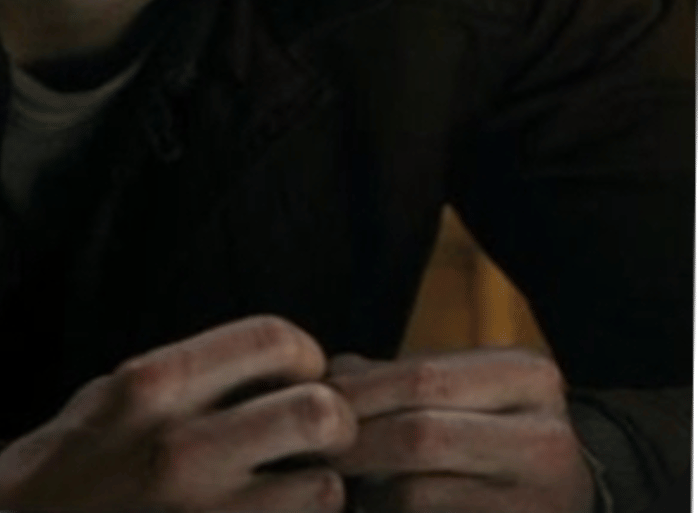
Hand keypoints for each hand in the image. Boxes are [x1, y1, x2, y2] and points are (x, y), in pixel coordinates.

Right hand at [0, 314, 356, 510]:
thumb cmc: (84, 452)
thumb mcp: (125, 388)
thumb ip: (197, 371)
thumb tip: (284, 362)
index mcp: (156, 383)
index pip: (273, 341)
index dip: (303, 353)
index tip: (298, 370)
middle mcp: (183, 447)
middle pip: (319, 413)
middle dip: (333, 416)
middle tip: (317, 427)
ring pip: (324, 488)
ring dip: (319, 483)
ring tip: (293, 479)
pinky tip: (272, 511)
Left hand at [327, 348, 594, 512]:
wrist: (566, 498)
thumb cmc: (487, 430)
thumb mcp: (459, 388)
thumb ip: (392, 377)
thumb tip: (319, 382)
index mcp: (529, 377)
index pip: (423, 377)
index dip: (357, 393)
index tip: (310, 403)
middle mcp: (547, 440)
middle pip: (420, 436)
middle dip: (355, 444)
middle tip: (313, 450)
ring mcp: (541, 504)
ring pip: (417, 496)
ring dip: (367, 492)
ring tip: (337, 483)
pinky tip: (371, 507)